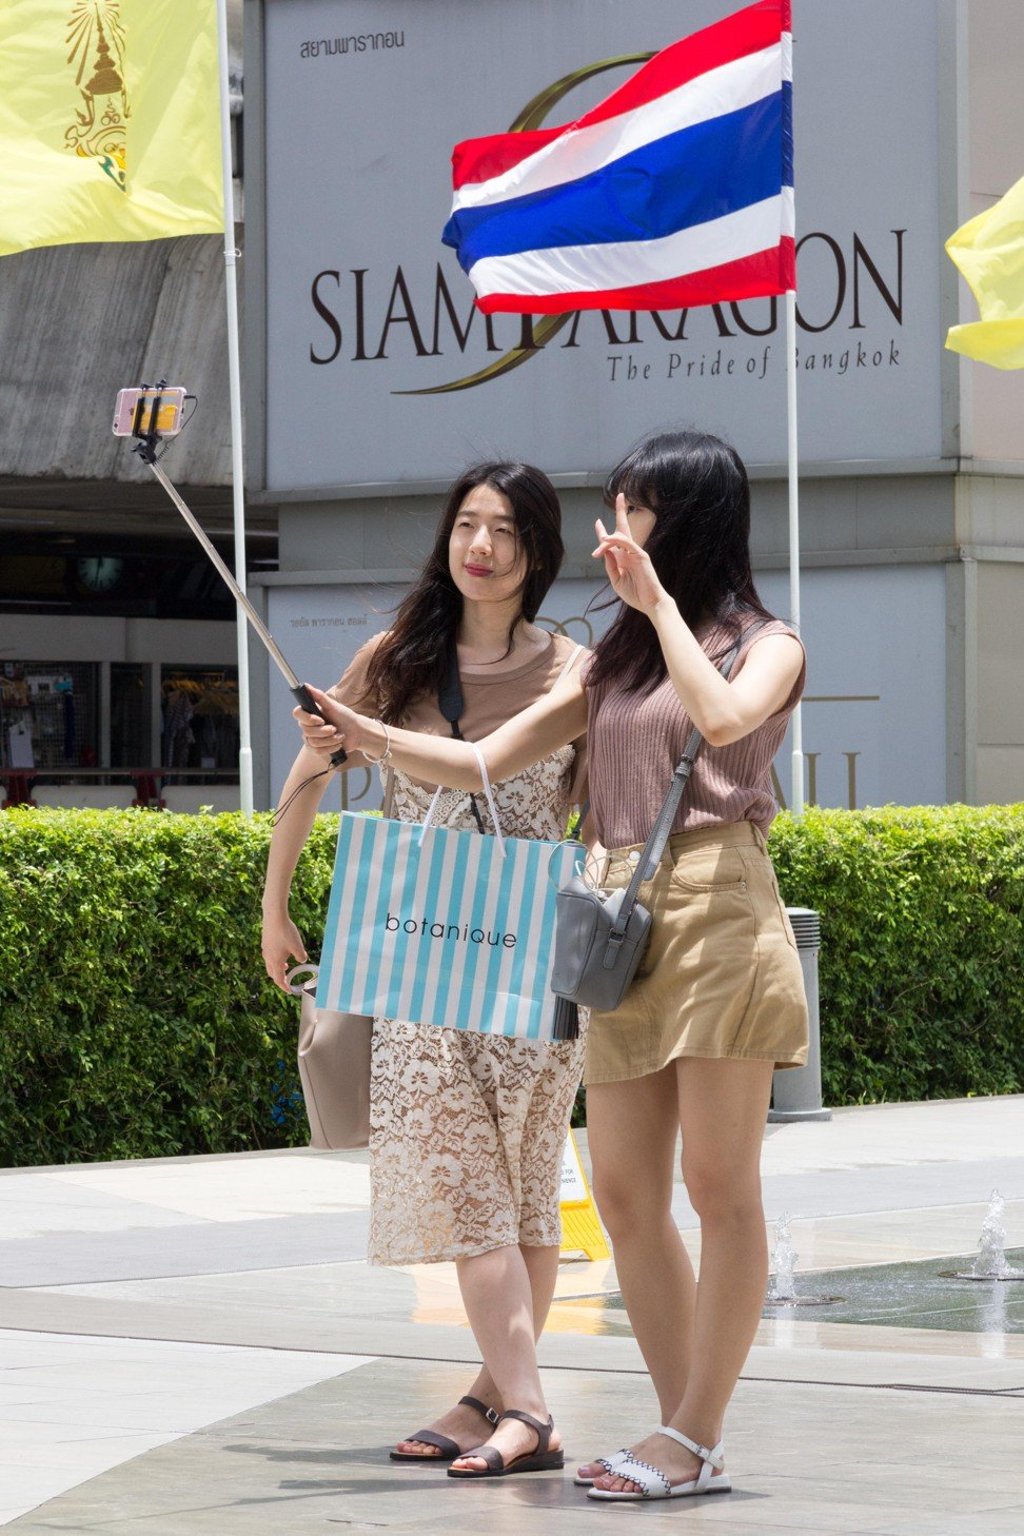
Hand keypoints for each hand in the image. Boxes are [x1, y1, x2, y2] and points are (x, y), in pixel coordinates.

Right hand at [261, 910, 307, 992]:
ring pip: (270, 964)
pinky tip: (282, 952)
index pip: (279, 979)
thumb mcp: (298, 946)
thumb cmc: (286, 932)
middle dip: (279, 979)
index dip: (284, 987)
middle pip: (272, 973)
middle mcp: (268, 957)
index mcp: (275, 962)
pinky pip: (269, 955)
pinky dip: (275, 959)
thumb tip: (302, 960)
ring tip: (286, 966)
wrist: (274, 916)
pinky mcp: (265, 942)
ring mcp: (265, 949)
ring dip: (277, 968)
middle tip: (287, 981)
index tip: (289, 991)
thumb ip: (301, 956)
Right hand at [292, 684, 362, 758]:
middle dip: (323, 731)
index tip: (320, 720)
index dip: (308, 718)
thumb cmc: (345, 716)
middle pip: (306, 731)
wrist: (356, 732)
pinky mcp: (317, 749)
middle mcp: (308, 725)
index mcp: (310, 713)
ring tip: (340, 735)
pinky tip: (339, 744)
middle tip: (334, 728)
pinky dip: (331, 747)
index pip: (297, 713)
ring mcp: (311, 738)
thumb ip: (319, 696)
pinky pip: (318, 751)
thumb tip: (306, 685)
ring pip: (313, 742)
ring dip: (330, 740)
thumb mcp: (333, 705)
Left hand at [592, 494, 666, 613]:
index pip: (614, 541)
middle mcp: (630, 552)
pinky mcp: (641, 556)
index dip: (604, 531)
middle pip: (624, 528)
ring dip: (607, 538)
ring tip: (599, 547)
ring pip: (621, 536)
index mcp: (624, 558)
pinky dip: (616, 539)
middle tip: (620, 496)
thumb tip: (604, 550)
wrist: (650, 603)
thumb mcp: (616, 580)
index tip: (598, 522)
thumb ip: (610, 566)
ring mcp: (636, 553)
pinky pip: (627, 543)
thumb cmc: (636, 594)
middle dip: (622, 511)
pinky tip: (607, 539)